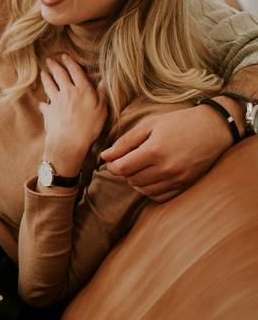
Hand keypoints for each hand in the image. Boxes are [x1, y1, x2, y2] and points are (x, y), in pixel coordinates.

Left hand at [39, 55, 106, 173]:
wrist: (69, 141)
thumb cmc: (89, 127)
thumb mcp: (102, 110)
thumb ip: (102, 94)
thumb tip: (105, 81)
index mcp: (82, 90)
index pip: (75, 71)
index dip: (70, 62)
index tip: (65, 56)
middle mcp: (68, 92)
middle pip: (59, 75)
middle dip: (54, 66)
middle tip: (49, 60)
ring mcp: (56, 101)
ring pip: (49, 86)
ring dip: (46, 78)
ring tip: (43, 73)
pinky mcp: (48, 111)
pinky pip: (44, 104)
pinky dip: (42, 103)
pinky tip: (41, 102)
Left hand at [100, 105, 232, 200]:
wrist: (214, 128)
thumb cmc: (179, 123)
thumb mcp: (150, 125)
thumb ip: (125, 142)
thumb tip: (104, 156)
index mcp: (155, 151)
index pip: (122, 168)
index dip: (113, 165)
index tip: (112, 159)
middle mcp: (167, 168)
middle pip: (132, 180)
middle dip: (125, 171)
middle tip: (128, 160)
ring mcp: (178, 179)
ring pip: (144, 190)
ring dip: (136, 181)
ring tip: (140, 167)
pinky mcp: (185, 185)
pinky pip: (159, 196)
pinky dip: (150, 190)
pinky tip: (151, 177)